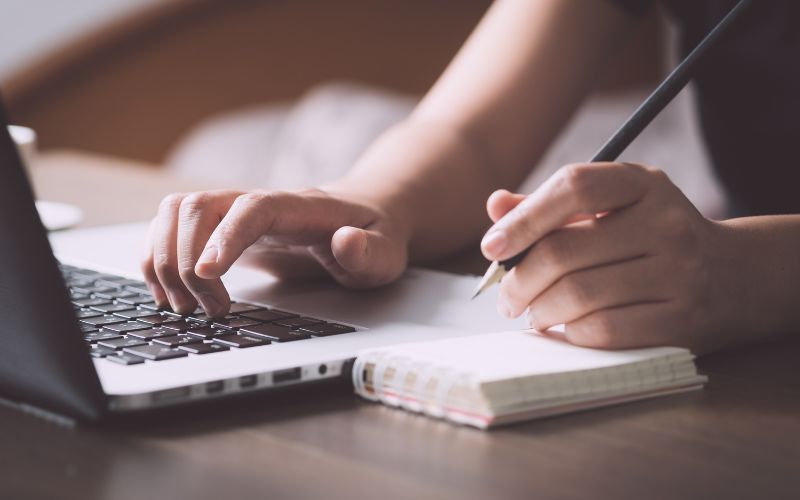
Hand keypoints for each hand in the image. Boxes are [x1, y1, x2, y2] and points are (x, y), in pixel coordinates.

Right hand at [142, 188, 408, 316]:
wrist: (362, 218)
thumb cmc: (371, 237)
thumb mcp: (384, 253)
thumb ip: (369, 252)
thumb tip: (346, 241)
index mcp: (299, 206)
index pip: (253, 208)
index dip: (225, 237)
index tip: (206, 275)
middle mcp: (258, 202)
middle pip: (199, 206)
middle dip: (186, 261)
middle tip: (208, 310)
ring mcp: (234, 212)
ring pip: (174, 212)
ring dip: (163, 259)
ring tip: (184, 306)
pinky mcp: (220, 229)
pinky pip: (170, 228)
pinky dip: (156, 258)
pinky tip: (170, 294)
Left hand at [480, 162, 730, 352]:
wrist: (735, 276)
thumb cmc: (652, 237)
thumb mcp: (612, 206)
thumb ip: (552, 205)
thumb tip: (495, 207)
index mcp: (642, 184)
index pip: (573, 186)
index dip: (524, 218)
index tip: (493, 247)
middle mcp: (666, 222)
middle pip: (565, 251)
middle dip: (519, 280)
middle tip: (506, 297)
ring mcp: (679, 273)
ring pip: (579, 295)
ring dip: (539, 310)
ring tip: (532, 313)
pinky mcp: (683, 320)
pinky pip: (604, 330)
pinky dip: (571, 333)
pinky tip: (564, 328)